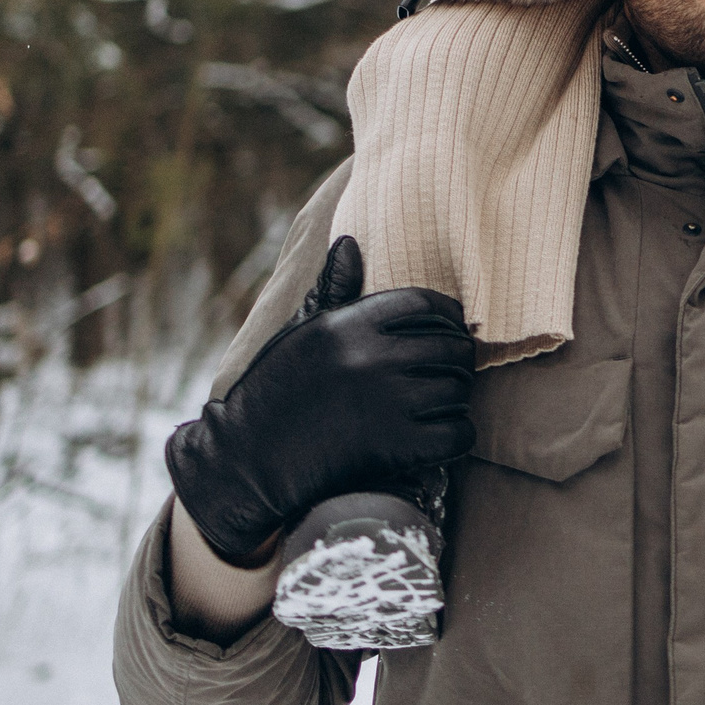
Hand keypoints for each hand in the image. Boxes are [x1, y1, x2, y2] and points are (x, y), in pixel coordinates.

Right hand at [164, 237, 474, 567]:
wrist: (246, 461)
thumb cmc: (276, 390)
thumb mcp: (300, 334)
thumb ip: (332, 290)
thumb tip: (349, 243)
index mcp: (349, 325)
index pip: (427, 305)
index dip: (447, 316)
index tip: (446, 331)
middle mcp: (370, 358)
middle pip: (452, 347)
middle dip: (456, 359)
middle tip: (446, 372)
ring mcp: (386, 404)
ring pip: (459, 390)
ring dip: (455, 398)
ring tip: (438, 404)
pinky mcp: (395, 449)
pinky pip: (458, 434)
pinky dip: (455, 437)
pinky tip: (438, 437)